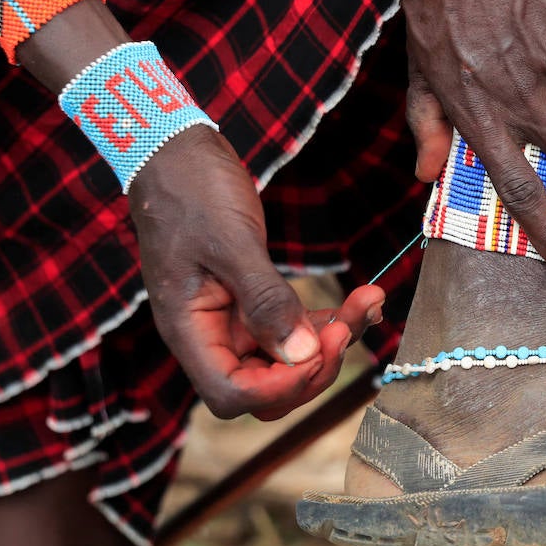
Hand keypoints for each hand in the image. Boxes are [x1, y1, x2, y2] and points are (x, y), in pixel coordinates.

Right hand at [129, 125, 383, 419]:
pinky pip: (294, 328)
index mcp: (189, 330)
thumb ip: (265, 301)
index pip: (232, 394)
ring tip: (368, 300)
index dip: (281, 387)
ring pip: (287, 359)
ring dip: (332, 339)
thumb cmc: (192, 190)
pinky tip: (362, 300)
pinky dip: (329, 321)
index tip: (319, 349)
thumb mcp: (232, 243)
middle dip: (313, 367)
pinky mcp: (253, 300)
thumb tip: (301, 356)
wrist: (177, 151)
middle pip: (265, 390)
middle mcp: (209, 335)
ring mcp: (232, 320)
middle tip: (348, 326)